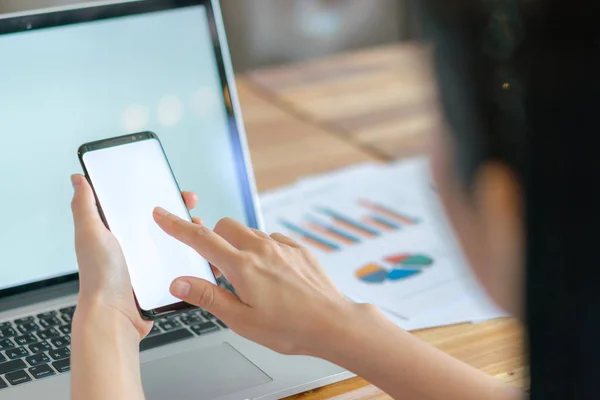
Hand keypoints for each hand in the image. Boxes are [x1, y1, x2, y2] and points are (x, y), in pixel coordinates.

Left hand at [70, 174, 200, 338]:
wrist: (115, 316)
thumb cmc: (100, 277)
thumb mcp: (90, 234)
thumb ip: (84, 206)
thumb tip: (78, 180)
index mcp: (117, 233)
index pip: (141, 206)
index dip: (158, 194)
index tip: (173, 188)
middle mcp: (134, 247)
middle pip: (164, 223)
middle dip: (181, 213)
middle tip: (192, 209)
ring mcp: (150, 264)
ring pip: (177, 243)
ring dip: (192, 236)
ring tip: (203, 233)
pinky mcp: (162, 279)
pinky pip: (182, 265)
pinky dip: (194, 258)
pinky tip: (203, 253)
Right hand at [153, 210, 365, 355]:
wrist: (332, 323)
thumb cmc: (290, 328)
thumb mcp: (241, 321)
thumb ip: (209, 297)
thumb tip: (180, 283)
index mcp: (243, 267)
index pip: (201, 239)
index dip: (177, 226)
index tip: (163, 214)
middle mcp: (262, 249)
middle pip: (225, 226)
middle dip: (214, 238)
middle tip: (218, 266)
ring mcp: (282, 246)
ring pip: (250, 232)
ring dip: (239, 245)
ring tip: (247, 276)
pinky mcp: (299, 249)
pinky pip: (273, 239)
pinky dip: (263, 250)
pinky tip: (271, 273)